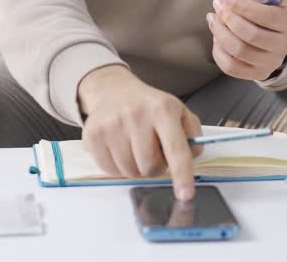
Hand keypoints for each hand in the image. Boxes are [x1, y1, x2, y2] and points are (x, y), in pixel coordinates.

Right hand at [76, 65, 203, 199]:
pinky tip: (119, 149)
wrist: (114, 91)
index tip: (185, 195)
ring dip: (136, 168)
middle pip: (150, 166)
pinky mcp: (93, 136)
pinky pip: (110, 171)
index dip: (182, 174)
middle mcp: (136, 115)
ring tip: (135, 148)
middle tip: (153, 152)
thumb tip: (193, 157)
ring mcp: (112, 125)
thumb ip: (192, 134)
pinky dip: (118, 167)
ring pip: (130, 172)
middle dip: (155, 167)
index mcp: (162, 109)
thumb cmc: (150, 107)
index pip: (175, 148)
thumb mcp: (178, 111)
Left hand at [207, 0, 286, 80]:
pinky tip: (216, 38)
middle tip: (217, 6)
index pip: (268, 17)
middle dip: (229, 19)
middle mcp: (283, 46)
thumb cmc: (271, 13)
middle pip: (251, 36)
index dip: (244, 7)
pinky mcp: (257, 73)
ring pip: (239, 51)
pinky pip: (231, 67)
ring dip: (220, 33)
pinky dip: (218, 52)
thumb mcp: (271, 0)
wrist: (279, 38)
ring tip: (213, 19)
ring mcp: (271, 62)